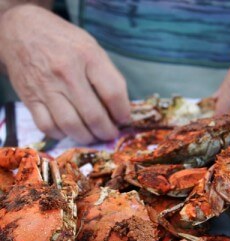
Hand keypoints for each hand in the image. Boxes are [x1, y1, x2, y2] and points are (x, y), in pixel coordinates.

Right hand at [0, 5, 129, 143]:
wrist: (23, 31)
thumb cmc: (64, 41)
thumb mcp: (92, 48)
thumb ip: (108, 76)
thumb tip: (120, 109)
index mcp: (88, 57)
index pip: (113, 93)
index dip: (122, 113)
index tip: (124, 120)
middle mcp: (66, 73)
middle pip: (93, 115)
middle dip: (107, 131)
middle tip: (111, 134)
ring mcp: (46, 87)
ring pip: (71, 125)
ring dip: (87, 138)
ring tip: (94, 136)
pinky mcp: (29, 99)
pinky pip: (47, 127)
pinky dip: (62, 135)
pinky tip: (69, 131)